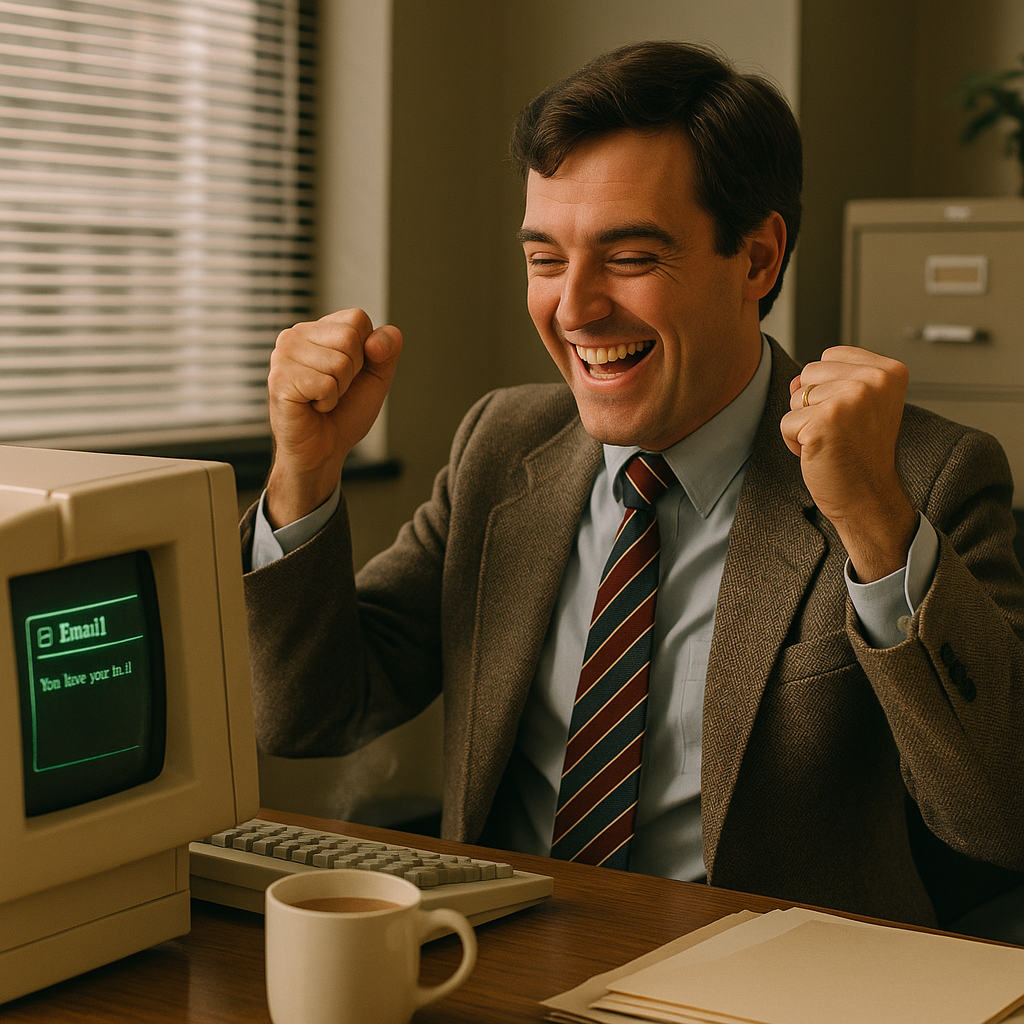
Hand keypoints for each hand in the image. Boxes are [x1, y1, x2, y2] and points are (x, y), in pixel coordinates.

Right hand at [265, 309, 401, 527]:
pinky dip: (327, 402)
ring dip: (339, 390)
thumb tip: (378, 339)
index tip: (350, 373)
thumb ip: (387, 350)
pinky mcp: (279, 379)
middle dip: (353, 372)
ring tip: (321, 398)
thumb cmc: (344, 413)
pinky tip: (312, 406)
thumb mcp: (376, 377)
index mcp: (317, 329)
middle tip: (334, 389)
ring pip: (340, 362)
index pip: (358, 319)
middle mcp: (296, 336)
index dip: (366, 352)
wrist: (323, 450)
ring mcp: (283, 356)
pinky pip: (326, 384)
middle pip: (350, 338)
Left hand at [780, 346, 917, 581]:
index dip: (830, 387)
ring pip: (795, 397)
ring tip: (831, 442)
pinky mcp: (823, 421)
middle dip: (813, 404)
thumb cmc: (861, 455)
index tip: (852, 416)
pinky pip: (786, 423)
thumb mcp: (856, 407)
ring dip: (803, 423)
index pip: (831, 355)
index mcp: (889, 371)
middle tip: (840, 432)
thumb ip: (829, 382)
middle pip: (809, 372)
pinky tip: (819, 454)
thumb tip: (795, 379)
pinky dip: (793, 443)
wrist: (868, 498)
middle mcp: (873, 380)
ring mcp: (849, 399)